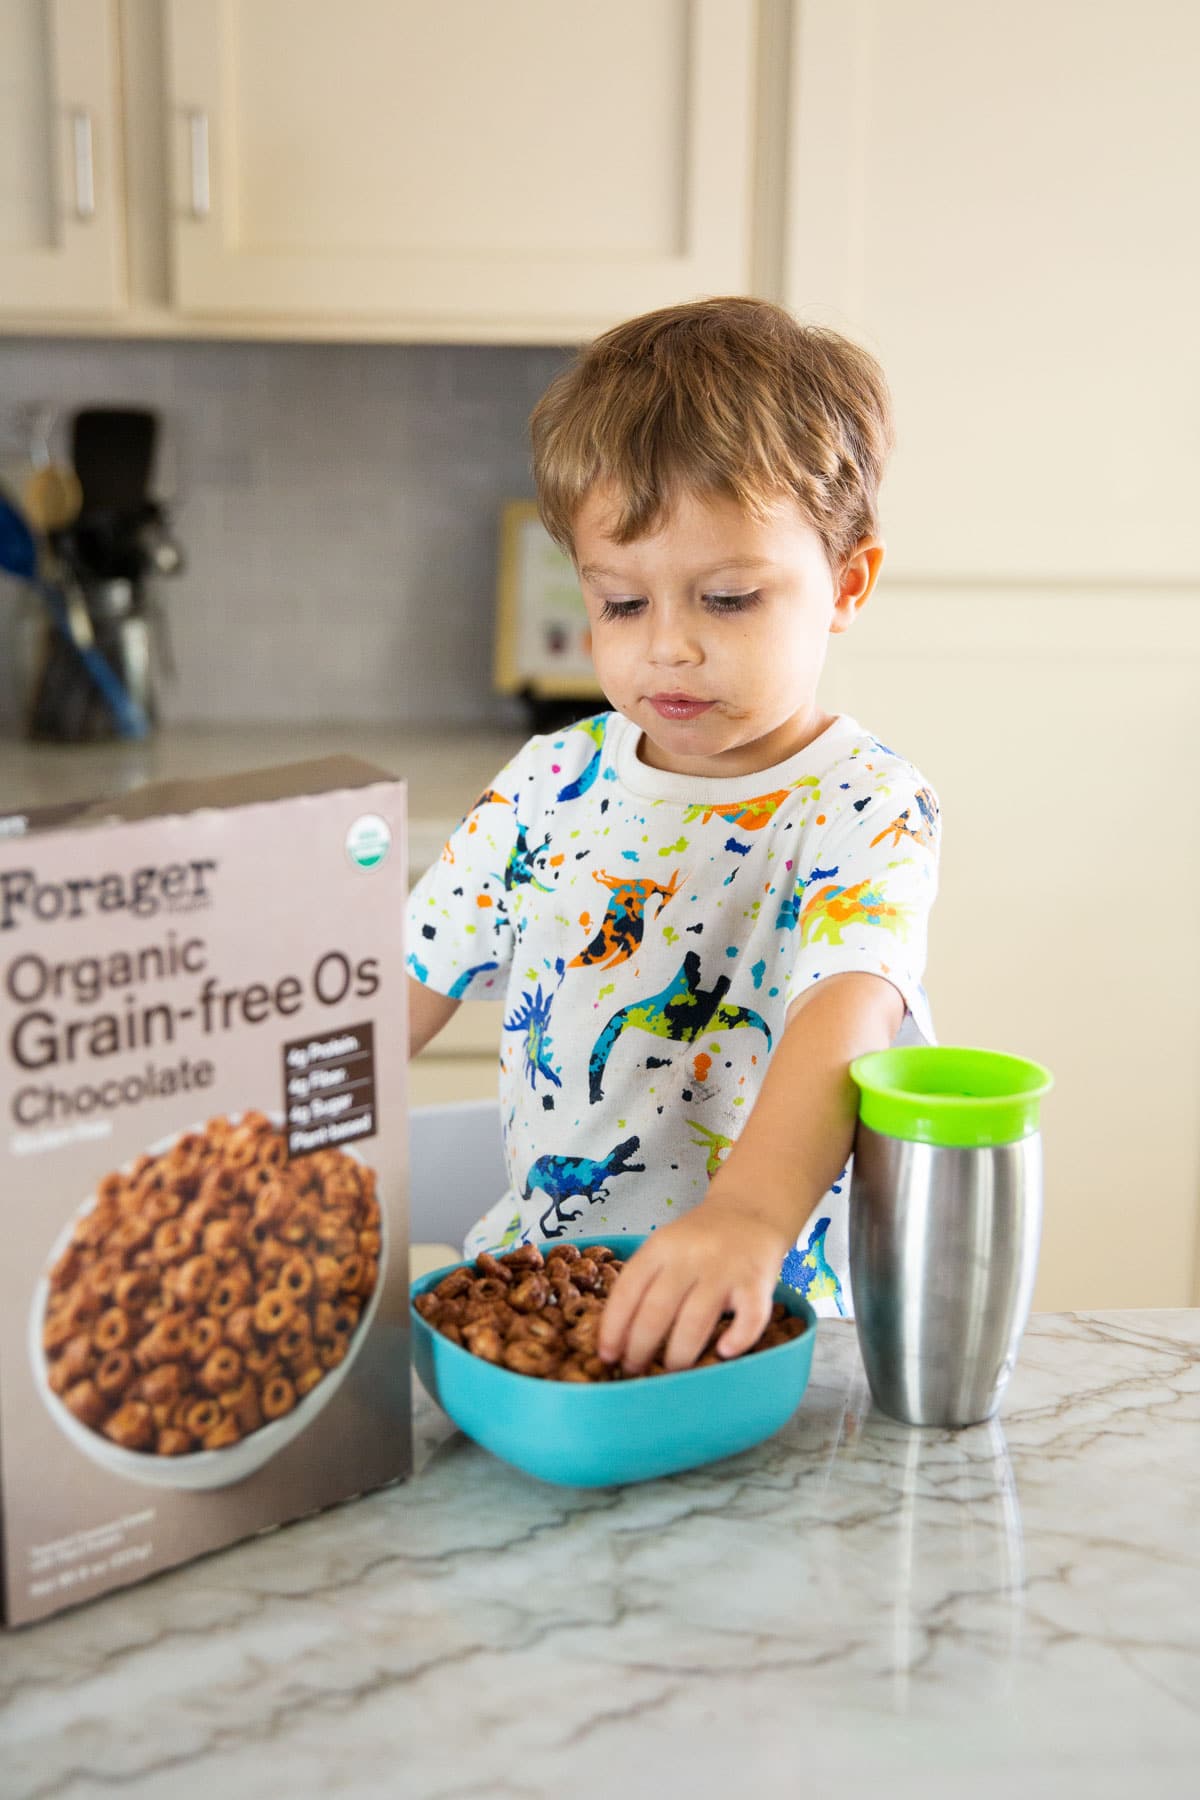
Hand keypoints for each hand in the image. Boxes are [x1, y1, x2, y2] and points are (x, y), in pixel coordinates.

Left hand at [597, 1196, 791, 1374]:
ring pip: (695, 1320)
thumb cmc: (701, 1238)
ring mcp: (725, 1269)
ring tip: (670, 1373)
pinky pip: (749, 1318)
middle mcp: (690, 1256)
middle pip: (656, 1309)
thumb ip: (647, 1280)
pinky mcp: (757, 1282)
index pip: (628, 1289)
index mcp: (661, 1246)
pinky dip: (737, 1339)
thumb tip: (619, 1338)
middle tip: (634, 1370)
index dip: (613, 1326)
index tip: (607, 1354)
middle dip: (639, 1348)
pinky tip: (724, 1352)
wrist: (750, 1211)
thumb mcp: (666, 1245)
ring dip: (679, 1355)